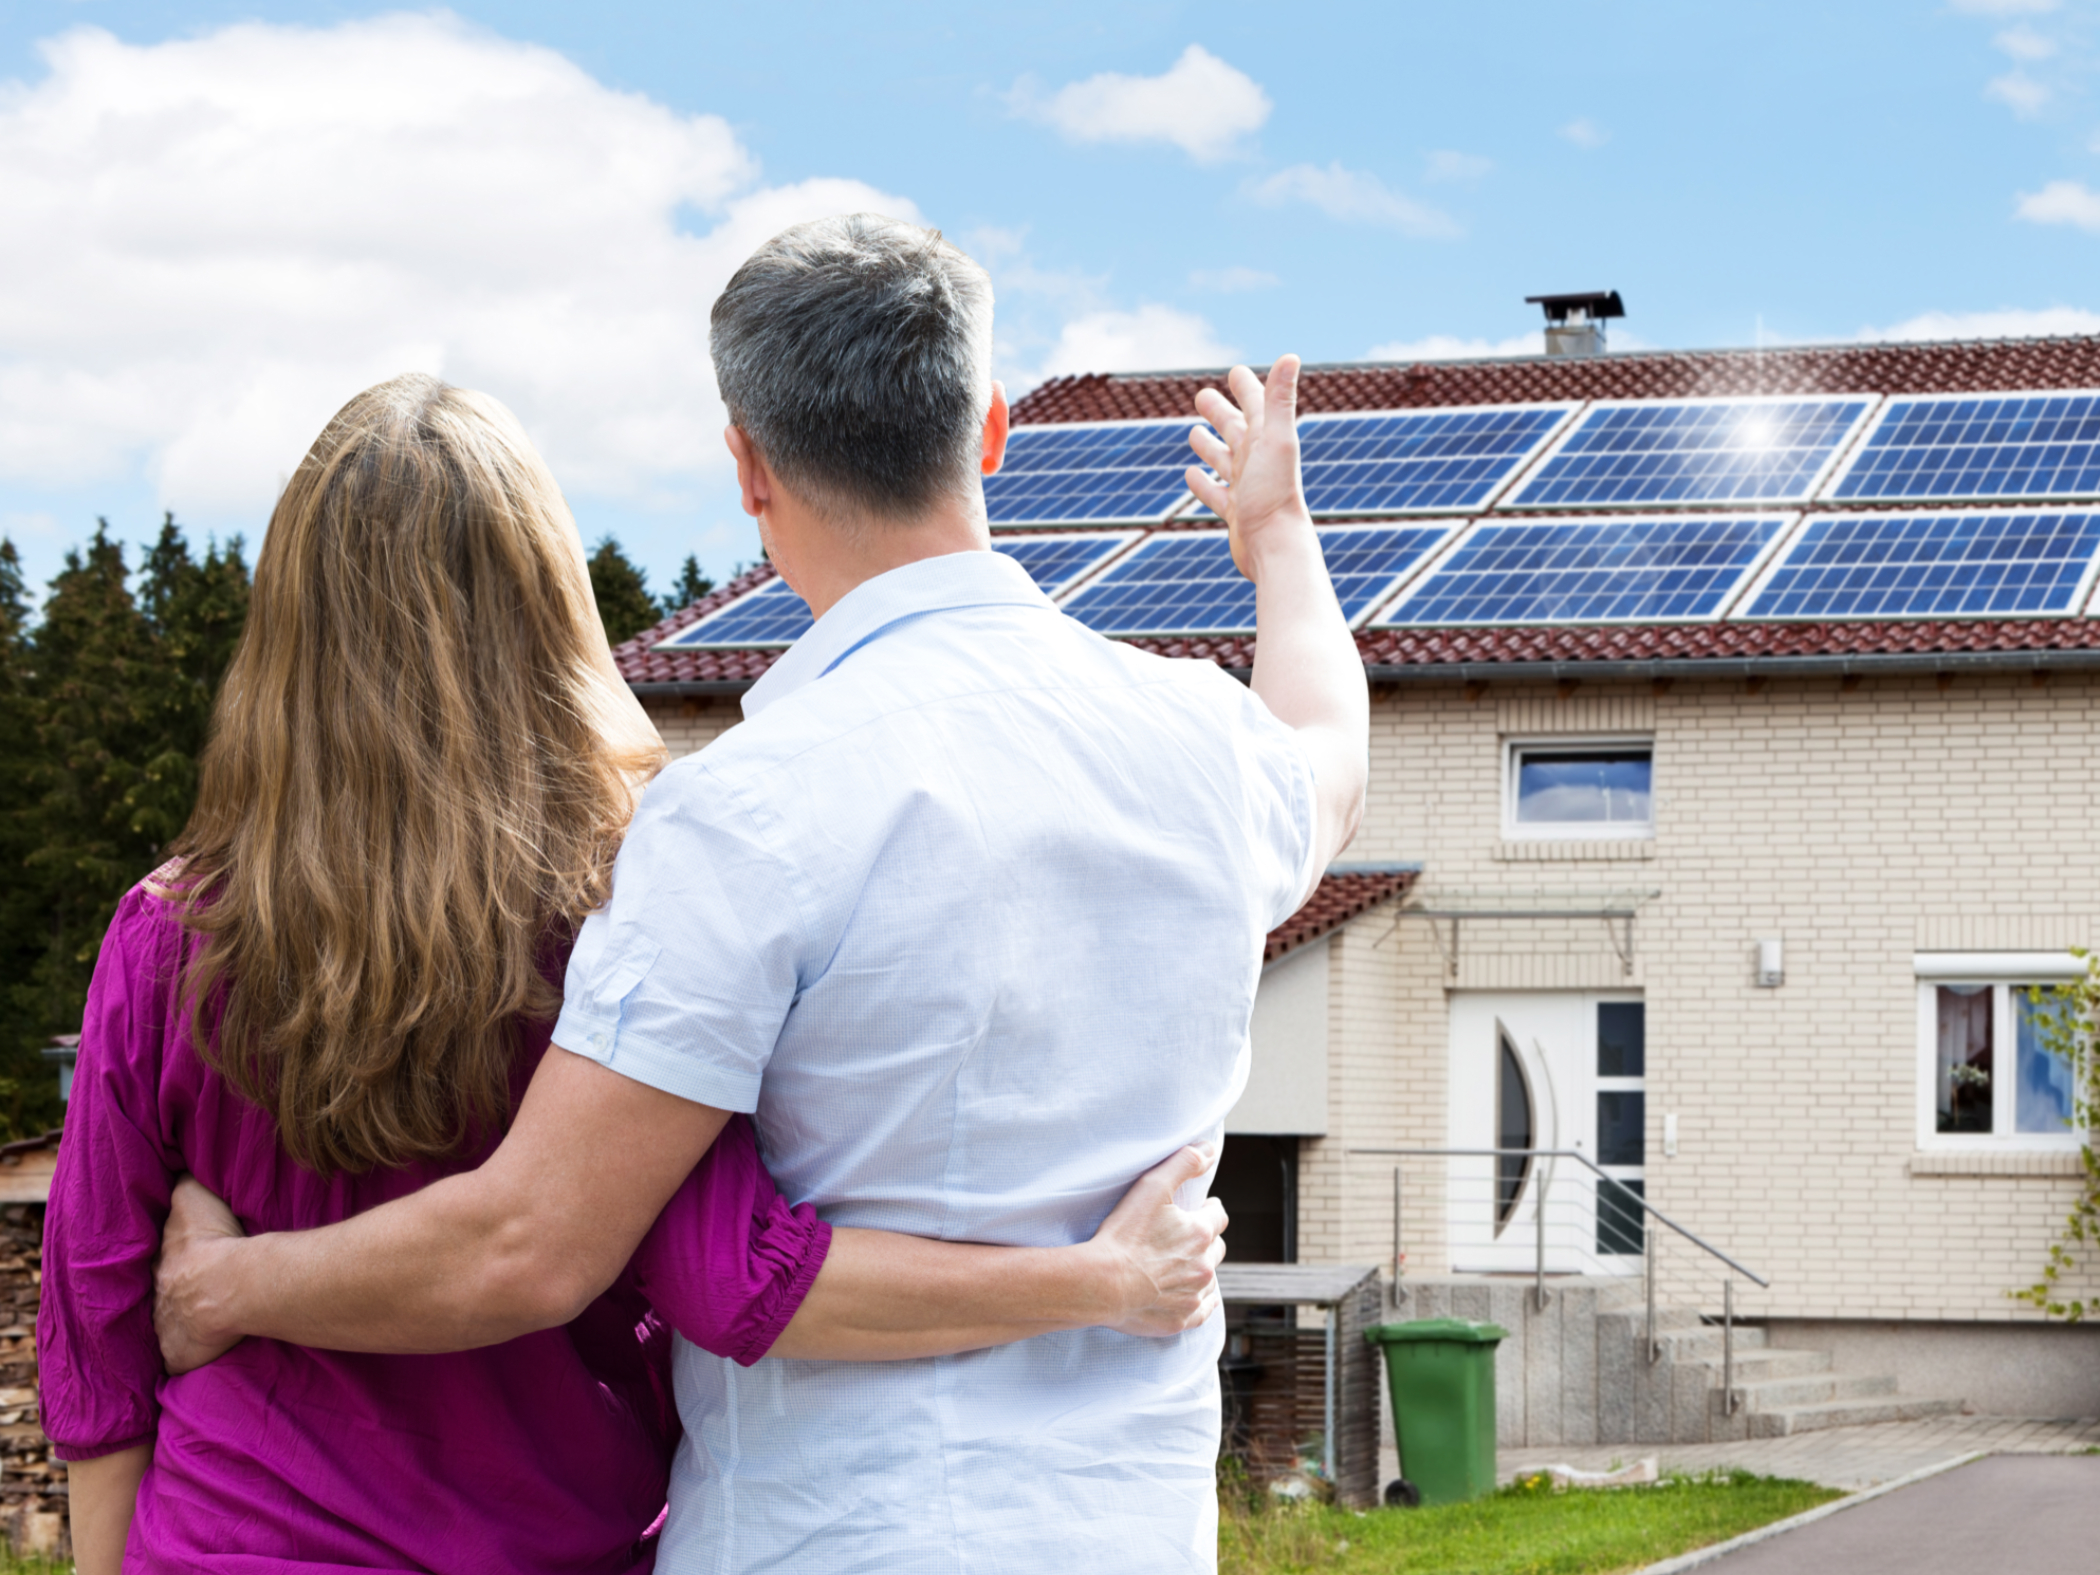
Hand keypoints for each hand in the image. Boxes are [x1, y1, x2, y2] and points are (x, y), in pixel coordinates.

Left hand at [153, 1174, 247, 1374]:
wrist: (229, 1286)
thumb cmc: (214, 1242)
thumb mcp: (194, 1197)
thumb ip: (184, 1185)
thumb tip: (176, 1170)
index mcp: (162, 1262)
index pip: (160, 1259)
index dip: (171, 1258)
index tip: (182, 1259)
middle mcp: (157, 1298)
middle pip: (163, 1294)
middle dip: (173, 1294)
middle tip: (191, 1293)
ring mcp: (165, 1330)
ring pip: (168, 1327)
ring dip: (179, 1325)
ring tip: (197, 1324)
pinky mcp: (178, 1356)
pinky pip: (179, 1359)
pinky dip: (185, 1358)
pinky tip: (196, 1356)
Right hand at [1087, 1144, 1228, 1336]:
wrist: (1103, 1283)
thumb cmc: (1123, 1235)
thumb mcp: (1152, 1187)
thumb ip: (1183, 1163)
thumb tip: (1210, 1150)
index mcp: (1200, 1233)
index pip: (1218, 1216)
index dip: (1207, 1210)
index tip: (1198, 1209)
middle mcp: (1204, 1265)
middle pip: (1217, 1247)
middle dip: (1205, 1239)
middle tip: (1184, 1237)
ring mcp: (1194, 1295)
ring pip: (1210, 1279)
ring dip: (1200, 1269)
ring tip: (1178, 1265)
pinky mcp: (1182, 1319)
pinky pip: (1204, 1310)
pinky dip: (1199, 1301)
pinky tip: (1189, 1294)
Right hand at [1185, 357, 1314, 579]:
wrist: (1276, 548)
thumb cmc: (1276, 493)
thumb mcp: (1275, 439)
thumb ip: (1280, 399)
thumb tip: (1290, 355)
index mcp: (1268, 441)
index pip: (1256, 405)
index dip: (1246, 387)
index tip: (1235, 372)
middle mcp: (1259, 462)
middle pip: (1236, 430)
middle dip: (1220, 412)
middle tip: (1201, 396)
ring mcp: (1247, 488)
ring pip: (1224, 460)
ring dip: (1209, 445)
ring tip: (1193, 433)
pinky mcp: (1236, 513)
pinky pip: (1215, 494)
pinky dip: (1202, 483)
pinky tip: (1190, 475)